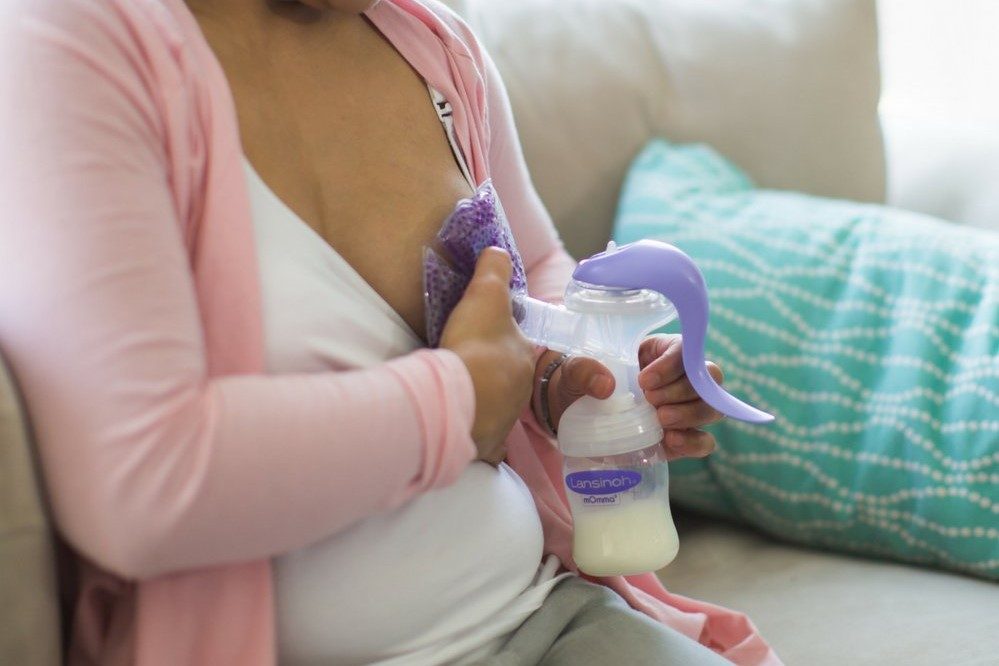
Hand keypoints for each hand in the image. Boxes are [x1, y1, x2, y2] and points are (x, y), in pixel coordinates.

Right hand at [440, 248, 534, 464]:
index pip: (520, 348)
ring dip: (484, 404)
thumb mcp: (485, 295)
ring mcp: (503, 420)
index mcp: (523, 358)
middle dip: (493, 376)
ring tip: (462, 395)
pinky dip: (475, 437)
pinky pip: (482, 441)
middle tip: (471, 369)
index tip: (488, 343)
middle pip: (508, 381)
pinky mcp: (484, 443)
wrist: (461, 395)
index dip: (505, 343)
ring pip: (497, 410)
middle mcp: (520, 392)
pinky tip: (462, 433)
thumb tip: (497, 249)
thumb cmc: (476, 344)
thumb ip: (493, 270)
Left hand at [535, 334, 723, 460]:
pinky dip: (693, 442)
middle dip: (681, 390)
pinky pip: (703, 441)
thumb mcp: (573, 370)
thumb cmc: (578, 384)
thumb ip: (583, 370)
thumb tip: (605, 385)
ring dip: (690, 414)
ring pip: (712, 408)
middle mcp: (679, 379)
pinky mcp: (680, 439)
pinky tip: (670, 441)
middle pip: (708, 378)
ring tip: (660, 419)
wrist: (572, 419)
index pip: (686, 349)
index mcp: (659, 351)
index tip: (645, 380)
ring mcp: (682, 410)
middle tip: (650, 401)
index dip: (673, 364)